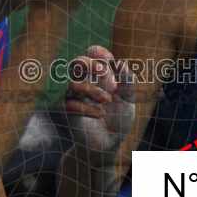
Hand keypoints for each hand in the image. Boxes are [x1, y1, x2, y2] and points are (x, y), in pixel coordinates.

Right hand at [65, 46, 135, 166]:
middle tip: (110, 81)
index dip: (98, 52)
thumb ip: (127, 81)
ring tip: (108, 101)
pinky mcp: (67, 112)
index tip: (108, 59)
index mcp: (99, 76)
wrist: (109, 145)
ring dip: (93, 90)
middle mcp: (84, 83)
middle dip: (93, 66)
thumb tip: (120, 63)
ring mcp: (74, 97)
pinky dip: (88, 108)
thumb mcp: (128, 100)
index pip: (92, 55)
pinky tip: (99, 115)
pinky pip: (70, 103)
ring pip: (73, 82)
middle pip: (77, 62)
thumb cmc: (118, 119)